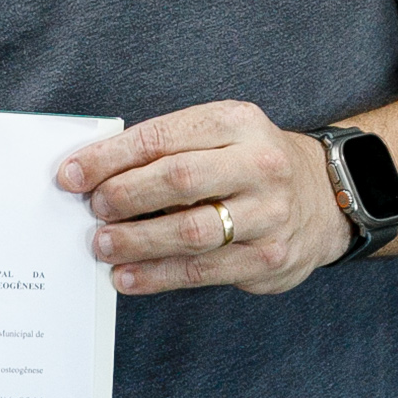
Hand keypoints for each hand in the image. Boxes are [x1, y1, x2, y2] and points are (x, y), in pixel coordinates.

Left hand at [58, 101, 352, 295]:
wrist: (326, 197)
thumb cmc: (249, 164)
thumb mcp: (220, 134)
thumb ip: (166, 147)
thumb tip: (93, 173)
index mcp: (237, 122)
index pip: (162, 137)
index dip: (110, 157)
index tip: (71, 174)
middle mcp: (259, 164)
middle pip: (177, 179)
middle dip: (124, 195)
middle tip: (92, 209)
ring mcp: (269, 214)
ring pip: (191, 231)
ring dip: (136, 241)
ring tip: (101, 244)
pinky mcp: (269, 258)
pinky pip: (203, 270)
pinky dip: (157, 275)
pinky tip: (127, 276)